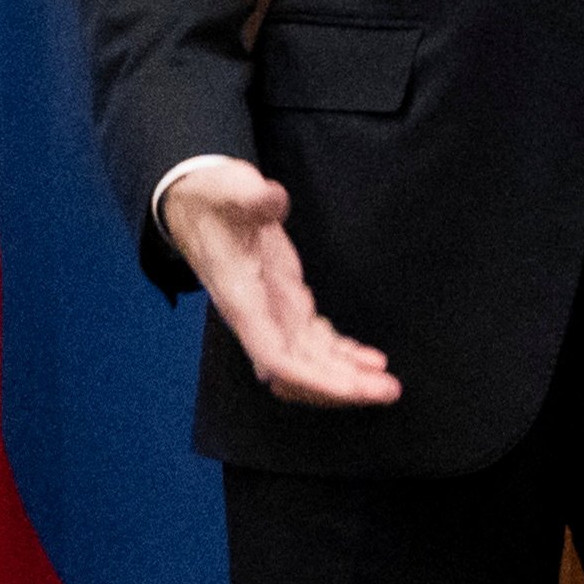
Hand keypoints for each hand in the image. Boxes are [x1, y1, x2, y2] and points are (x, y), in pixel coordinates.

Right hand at [161, 159, 401, 406]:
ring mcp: (275, 313)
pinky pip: (317, 341)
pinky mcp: (287, 302)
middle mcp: (260, 318)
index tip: (349, 389)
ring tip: (386, 386)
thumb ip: (251, 198)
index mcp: (245, 301)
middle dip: (341, 386)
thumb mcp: (229, 190)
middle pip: (301, 370)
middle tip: (388, 392)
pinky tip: (371, 361)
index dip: (312, 378)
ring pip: (311, 362)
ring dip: (346, 378)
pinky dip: (343, 355)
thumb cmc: (213, 199)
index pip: (277, 357)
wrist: (195, 204)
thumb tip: (273, 198)